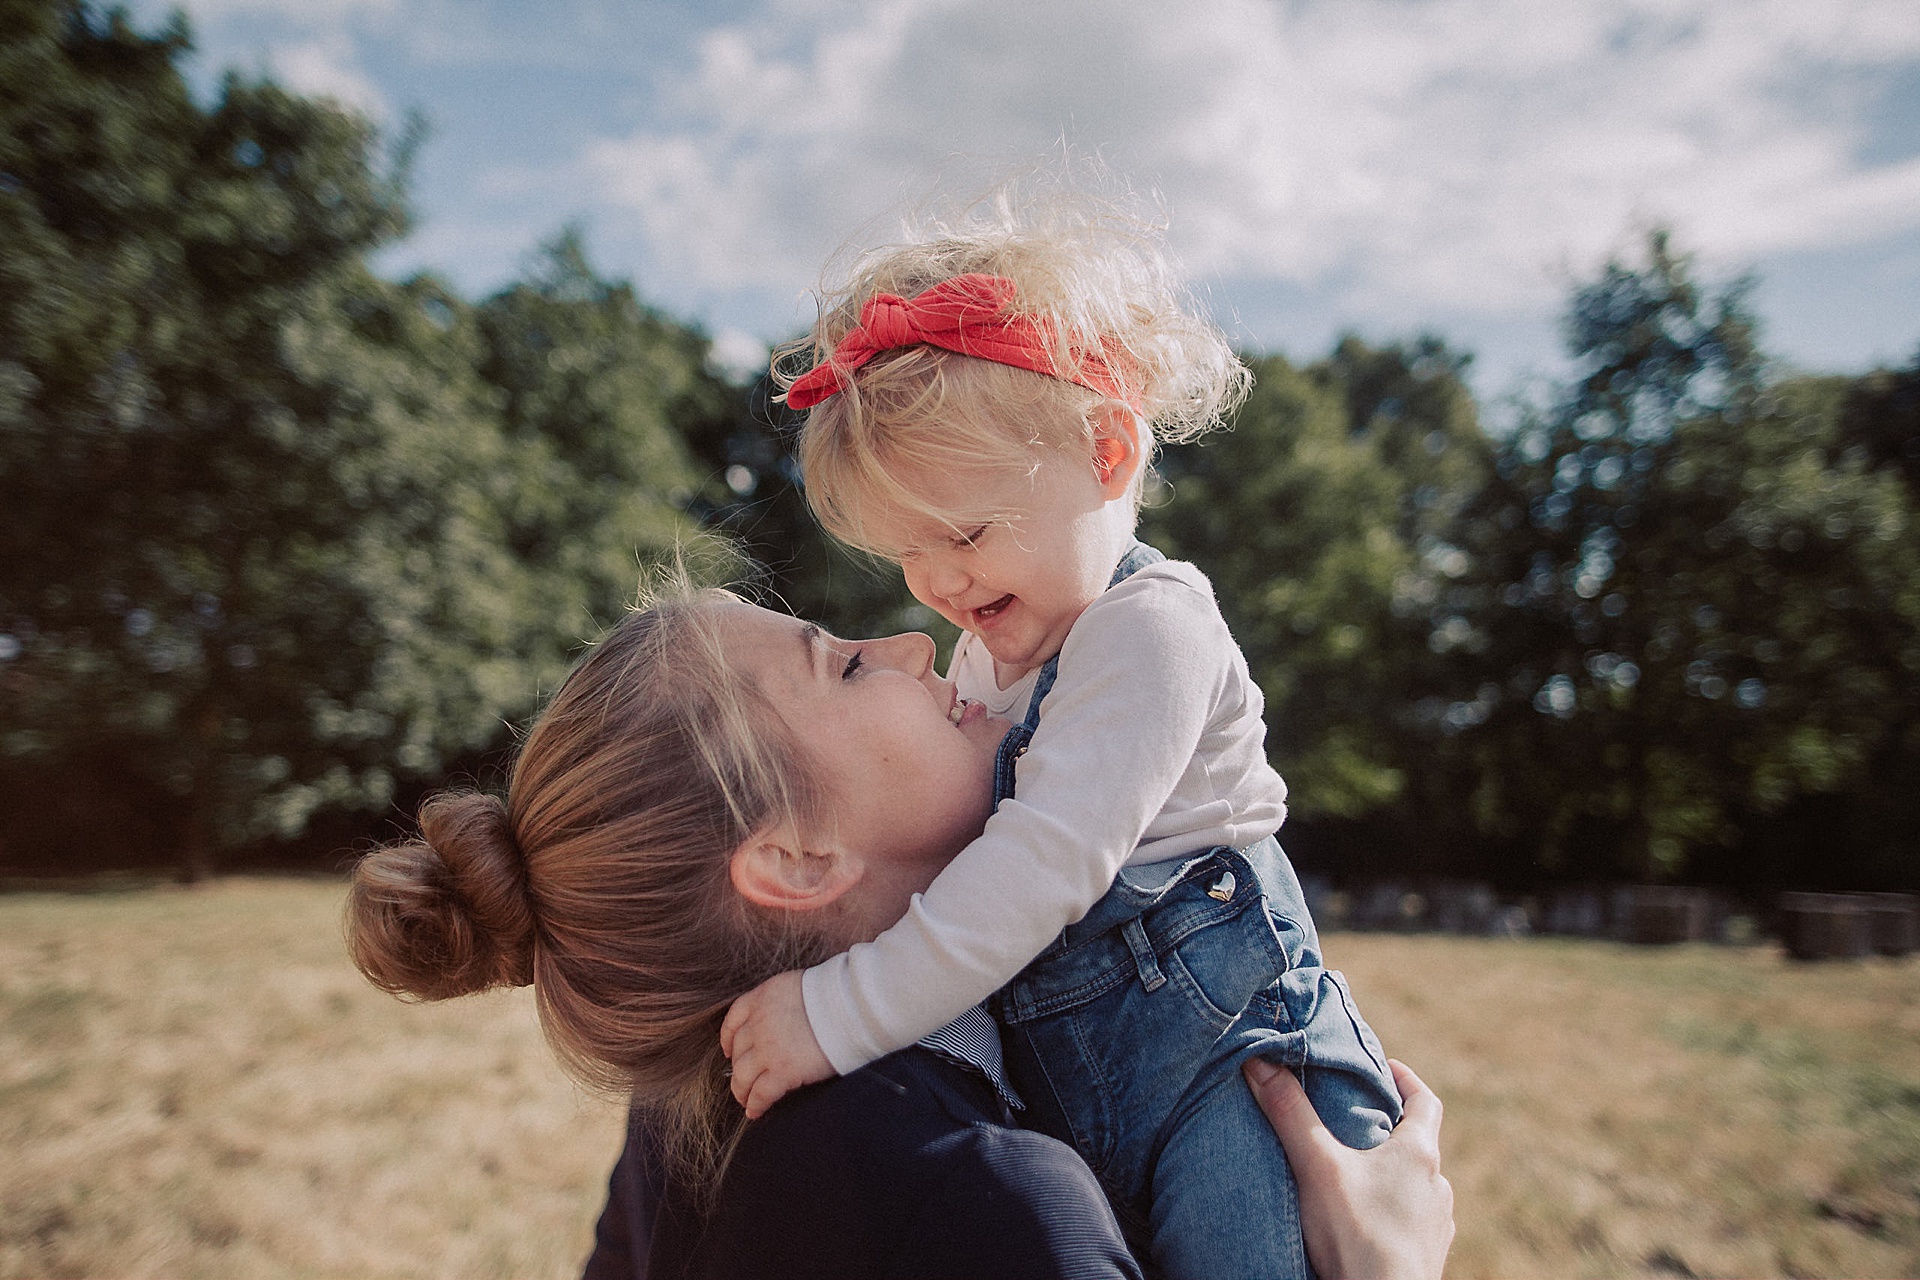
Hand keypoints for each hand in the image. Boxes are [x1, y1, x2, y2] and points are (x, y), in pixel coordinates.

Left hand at [720, 970, 834, 1118]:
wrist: (848, 1006)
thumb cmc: (832, 996)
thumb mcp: (795, 987)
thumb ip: (779, 1002)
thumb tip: (781, 1017)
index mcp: (761, 999)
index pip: (733, 1020)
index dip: (728, 1038)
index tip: (728, 1050)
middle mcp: (758, 1024)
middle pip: (738, 1051)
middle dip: (737, 1068)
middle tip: (742, 1079)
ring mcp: (768, 1049)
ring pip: (742, 1075)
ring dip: (740, 1090)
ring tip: (745, 1099)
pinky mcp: (782, 1072)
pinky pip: (760, 1094)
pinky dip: (755, 1105)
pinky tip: (755, 1111)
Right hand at [1244, 1057, 1453, 1279]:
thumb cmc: (1356, 1235)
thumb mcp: (1317, 1167)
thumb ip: (1290, 1113)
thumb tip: (1260, 1060)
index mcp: (1419, 1154)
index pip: (1425, 1101)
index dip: (1406, 1079)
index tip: (1386, 1067)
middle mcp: (1437, 1185)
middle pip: (1418, 1144)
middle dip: (1387, 1129)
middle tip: (1354, 1120)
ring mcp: (1437, 1224)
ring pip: (1417, 1186)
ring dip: (1392, 1174)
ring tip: (1356, 1174)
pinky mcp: (1428, 1256)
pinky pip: (1414, 1222)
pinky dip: (1393, 1212)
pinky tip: (1368, 1221)